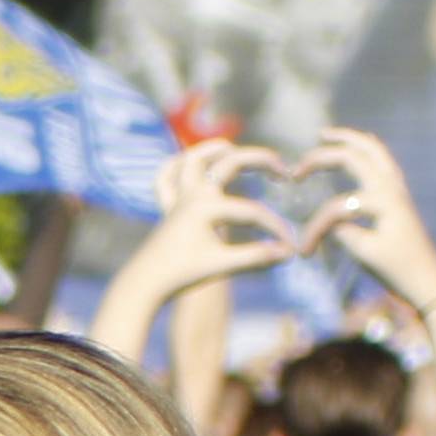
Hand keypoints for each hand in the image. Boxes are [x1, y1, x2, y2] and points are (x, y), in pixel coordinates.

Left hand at [138, 138, 296, 292]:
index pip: (251, 212)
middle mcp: (192, 194)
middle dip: (260, 160)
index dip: (274, 228)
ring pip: (194, 158)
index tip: (290, 246)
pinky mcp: (168, 206)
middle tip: (283, 171)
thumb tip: (288, 253)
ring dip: (214, 149)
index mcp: (206, 206)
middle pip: (230, 162)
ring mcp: (178, 197)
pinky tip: (195, 166)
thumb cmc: (182, 276)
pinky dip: (179, 165)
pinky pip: (168, 176)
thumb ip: (256, 257)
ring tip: (235, 149)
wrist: (145, 286)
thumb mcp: (222, 266)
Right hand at [295, 127, 435, 313]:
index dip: (315, 228)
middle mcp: (390, 185)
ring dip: (347, 138)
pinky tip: (352, 148)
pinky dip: (364, 148)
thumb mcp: (365, 253)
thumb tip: (326, 220)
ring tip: (324, 135)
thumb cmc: (397, 270)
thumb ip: (342, 230)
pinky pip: (381, 158)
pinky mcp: (398, 191)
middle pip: (353, 155)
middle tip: (297, 169)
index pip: (336, 207)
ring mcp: (397, 185)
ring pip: (371, 148)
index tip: (304, 253)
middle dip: (322, 157)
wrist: (426, 279)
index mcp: (382, 200)